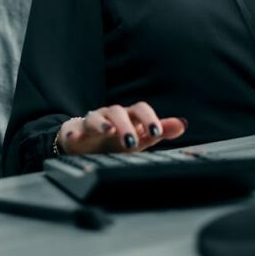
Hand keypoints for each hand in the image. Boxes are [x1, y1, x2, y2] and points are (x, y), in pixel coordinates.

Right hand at [57, 102, 187, 154]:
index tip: (156, 132)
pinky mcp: (74, 131)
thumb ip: (159, 131)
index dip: (149, 118)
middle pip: (118, 112)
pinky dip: (73, 133)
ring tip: (107, 131)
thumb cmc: (117, 141)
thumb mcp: (140, 139)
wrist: (87, 146)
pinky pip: (71, 129)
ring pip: (95, 117)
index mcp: (128, 116)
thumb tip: (183, 124)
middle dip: (126, 125)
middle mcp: (110, 115)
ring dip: (101, 124)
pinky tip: (74, 139)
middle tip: (131, 142)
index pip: (140, 109)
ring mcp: (91, 122)